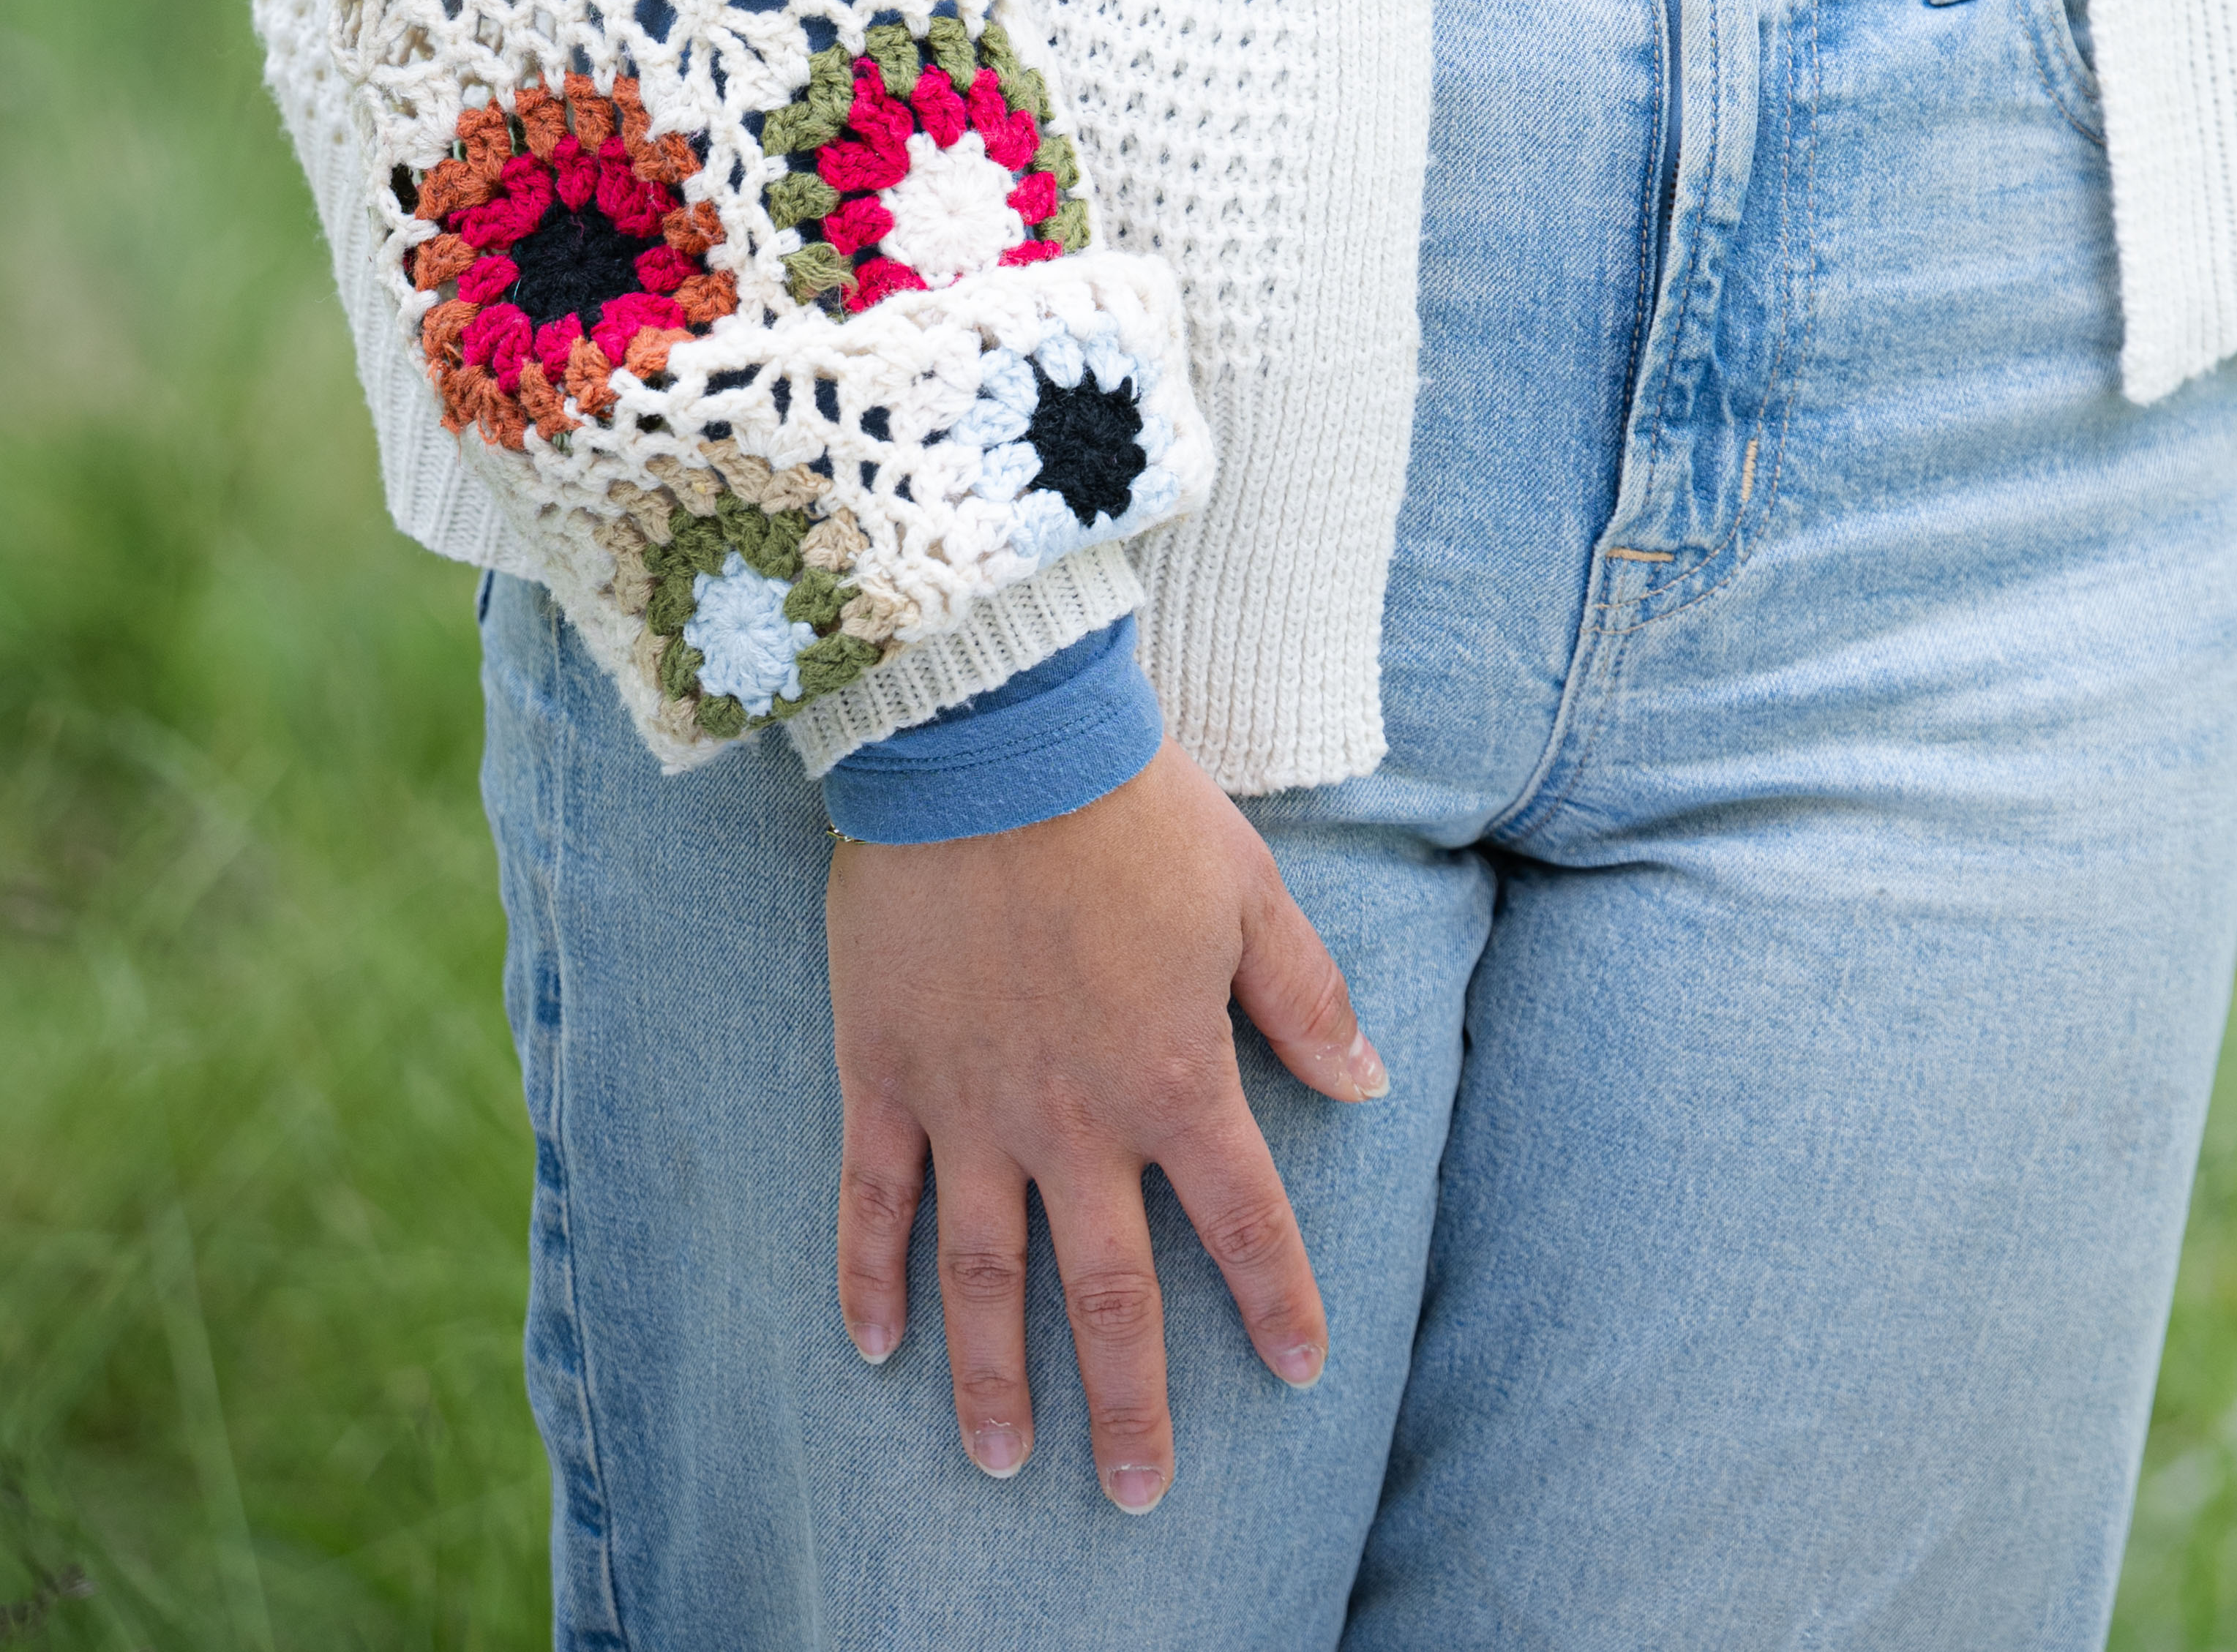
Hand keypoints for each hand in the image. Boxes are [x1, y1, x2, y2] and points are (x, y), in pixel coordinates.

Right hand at [829, 734, 1385, 1511]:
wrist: (993, 741)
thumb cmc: (1133, 806)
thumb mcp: (1249, 891)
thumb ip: (1306, 998)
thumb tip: (1367, 1083)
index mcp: (1174, 1077)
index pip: (1241, 1220)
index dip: (1276, 1299)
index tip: (1303, 1372)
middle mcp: (1073, 1121)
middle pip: (1106, 1293)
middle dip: (1129, 1400)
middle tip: (1139, 1494)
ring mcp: (970, 1108)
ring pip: (983, 1279)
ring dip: (994, 1379)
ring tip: (1003, 1463)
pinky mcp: (885, 1075)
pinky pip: (873, 1202)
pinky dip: (869, 1280)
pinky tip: (872, 1349)